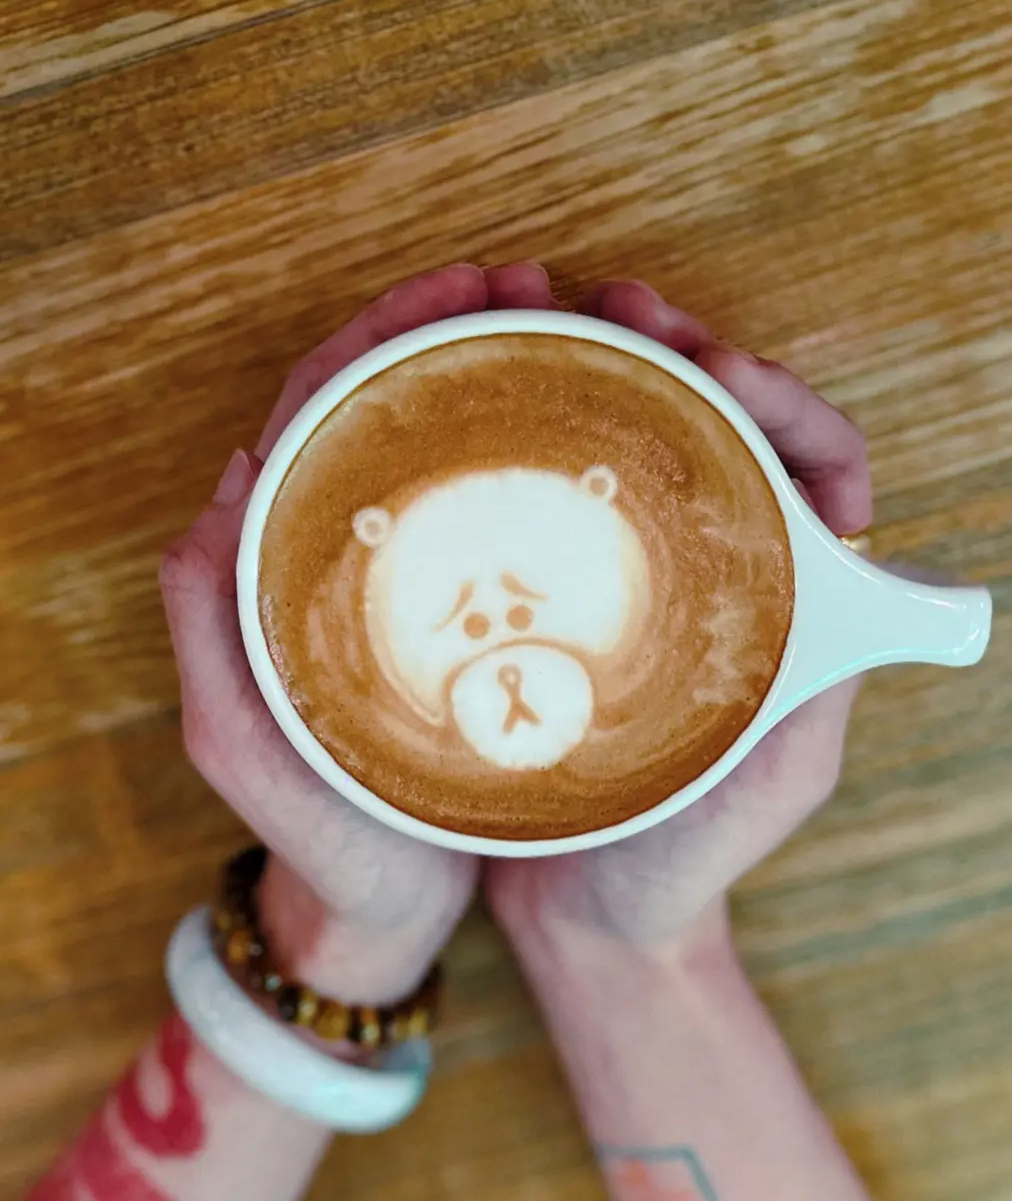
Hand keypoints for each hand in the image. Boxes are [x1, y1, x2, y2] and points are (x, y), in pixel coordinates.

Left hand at [161, 264, 544, 999]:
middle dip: (468, 328)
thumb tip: (224, 491)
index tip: (466, 289)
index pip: (328, 411)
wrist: (388, 912)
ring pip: (468, 450)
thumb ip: (209, 631)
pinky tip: (613, 434)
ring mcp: (430, 586)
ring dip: (525, 375)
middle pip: (405, 407)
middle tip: (551, 288)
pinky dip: (558, 460)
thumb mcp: (241, 747)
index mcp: (295, 567)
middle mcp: (363, 556)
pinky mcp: (490, 623)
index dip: (388, 336)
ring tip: (602, 331)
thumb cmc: (324, 843)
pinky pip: (519, 519)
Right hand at [484, 269, 872, 944]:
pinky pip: (559, 494)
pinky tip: (488, 405)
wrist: (591, 920)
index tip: (712, 364)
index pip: (814, 461)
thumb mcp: (773, 776)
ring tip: (540, 321)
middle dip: (676, 350)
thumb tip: (879, 586)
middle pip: (720, 426)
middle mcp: (721, 575)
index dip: (774, 395)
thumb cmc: (685, 860)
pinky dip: (534, 436)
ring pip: (637, 442)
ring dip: (599, 370)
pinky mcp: (563, 598)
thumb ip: (820, 686)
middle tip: (613, 307)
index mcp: (792, 602)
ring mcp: (638, 581)